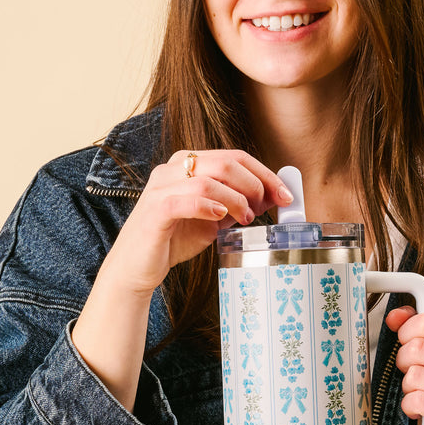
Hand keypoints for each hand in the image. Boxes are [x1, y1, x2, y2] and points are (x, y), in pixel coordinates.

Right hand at [72, 148, 291, 410]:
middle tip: (268, 207)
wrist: (137, 267)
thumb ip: (237, 204)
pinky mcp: (155, 210)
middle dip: (256, 184)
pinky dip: (210, 206)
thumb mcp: (214, 219)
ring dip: (236, 199)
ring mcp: (161, 187)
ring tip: (244, 218)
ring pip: (209, 179)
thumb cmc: (173, 240)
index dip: (265, 173)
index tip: (286, 194)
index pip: (234, 156)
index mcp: (188, 164)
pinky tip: (220, 218)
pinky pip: (187, 199)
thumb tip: (272, 196)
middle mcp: (172, 169)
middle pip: (226, 162)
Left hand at [384, 307, 423, 424]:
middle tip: (411, 370)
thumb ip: (415, 326)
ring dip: (407, 385)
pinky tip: (420, 409)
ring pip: (415, 376)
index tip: (408, 341)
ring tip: (419, 391)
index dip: (407, 331)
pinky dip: (409, 405)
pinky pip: (416, 401)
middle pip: (418, 348)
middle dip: (404, 359)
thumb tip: (394, 316)